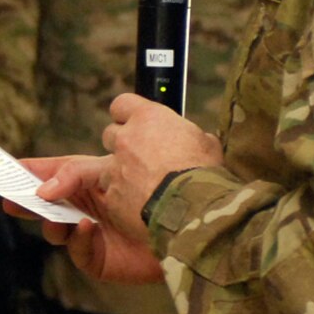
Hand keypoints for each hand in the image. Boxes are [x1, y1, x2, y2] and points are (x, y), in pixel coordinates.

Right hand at [11, 155, 164, 283]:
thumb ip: (71, 174)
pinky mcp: (99, 258)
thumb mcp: (106, 168)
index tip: (8, 167)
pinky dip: (79, 239)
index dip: (33, 170)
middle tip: (7, 199)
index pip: (55, 172)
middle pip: (48, 203)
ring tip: (50, 217)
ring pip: (57, 229)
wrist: (187, 223)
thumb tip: (42, 190)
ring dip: (49, 222)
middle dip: (27, 201)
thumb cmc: (154, 188)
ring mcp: (92, 232)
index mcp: (92, 179)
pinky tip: (87, 227)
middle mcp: (88, 205)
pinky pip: (79, 249)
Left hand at [88, 93, 221, 235]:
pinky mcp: (111, 196)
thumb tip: (189, 139)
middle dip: (123, 145)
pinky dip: (123, 201)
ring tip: (145, 188)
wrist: (195, 209)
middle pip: (110, 134)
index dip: (127, 115)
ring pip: (108, 167)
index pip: (121, 104)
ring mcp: (115, 168)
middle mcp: (125, 139)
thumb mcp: (206, 143)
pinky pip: (111, 196)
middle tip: (142, 159)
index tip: (134, 123)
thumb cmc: (205, 173)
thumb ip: (187, 135)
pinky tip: (142, 207)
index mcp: (147, 119)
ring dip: (122, 175)